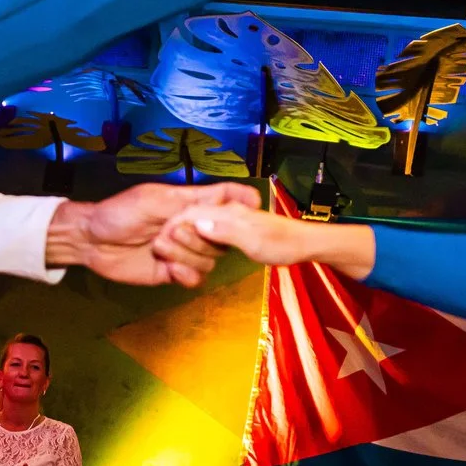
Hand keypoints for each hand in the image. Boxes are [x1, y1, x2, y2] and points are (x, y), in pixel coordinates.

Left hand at [46, 181, 260, 286]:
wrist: (91, 242)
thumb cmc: (118, 213)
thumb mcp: (153, 200)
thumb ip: (191, 200)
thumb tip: (226, 196)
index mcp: (191, 204)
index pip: (228, 201)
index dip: (243, 204)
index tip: (251, 207)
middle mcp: (193, 228)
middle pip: (224, 238)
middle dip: (200, 237)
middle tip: (169, 230)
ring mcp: (185, 251)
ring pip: (210, 260)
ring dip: (186, 255)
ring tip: (158, 246)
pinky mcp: (174, 273)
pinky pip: (197, 278)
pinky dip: (186, 274)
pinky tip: (169, 269)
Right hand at [165, 201, 376, 273]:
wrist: (305, 244)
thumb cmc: (283, 244)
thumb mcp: (254, 241)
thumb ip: (226, 232)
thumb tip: (198, 225)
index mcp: (228, 213)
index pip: (191, 213)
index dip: (173, 227)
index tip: (160, 243)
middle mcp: (226, 213)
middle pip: (190, 217)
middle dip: (175, 232)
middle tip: (161, 251)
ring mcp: (231, 220)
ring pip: (198, 224)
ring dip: (184, 238)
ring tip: (172, 253)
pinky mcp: (235, 230)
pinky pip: (209, 232)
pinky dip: (197, 241)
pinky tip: (194, 252)